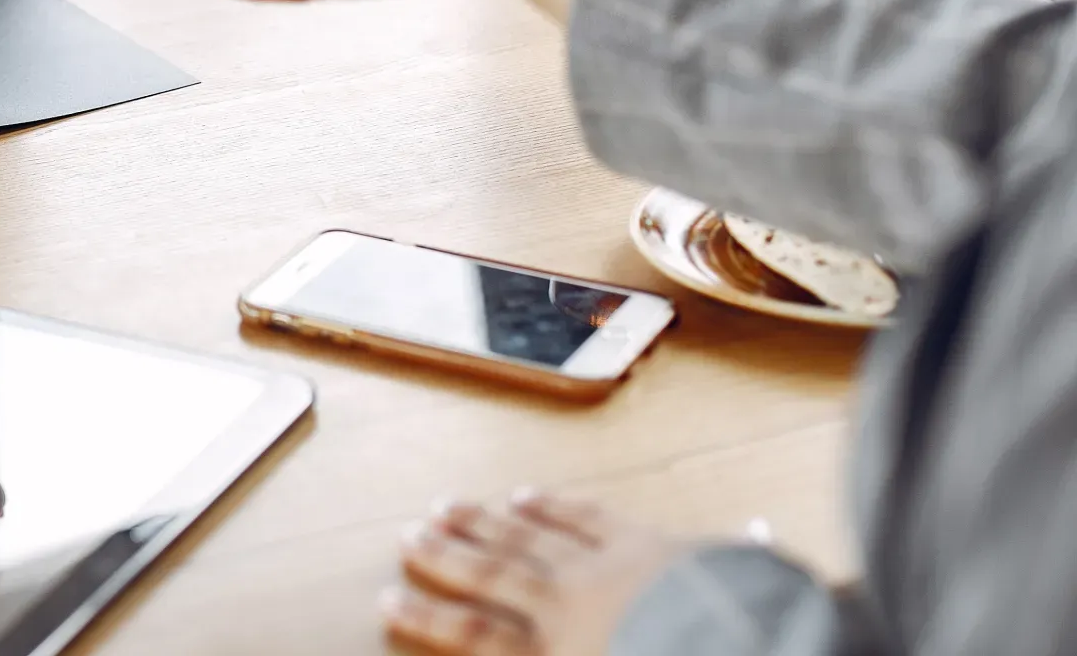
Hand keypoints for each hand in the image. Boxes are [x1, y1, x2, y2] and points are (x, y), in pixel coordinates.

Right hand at [381, 490, 687, 654]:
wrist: (746, 648)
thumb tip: (513, 655)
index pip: (476, 636)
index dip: (428, 618)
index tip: (389, 600)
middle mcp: (568, 604)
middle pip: (491, 574)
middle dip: (445, 556)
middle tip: (408, 534)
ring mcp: (604, 566)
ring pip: (528, 536)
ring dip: (484, 521)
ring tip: (448, 505)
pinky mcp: (643, 543)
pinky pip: (584, 517)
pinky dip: (550, 505)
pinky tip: (525, 495)